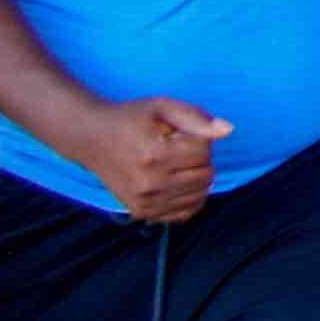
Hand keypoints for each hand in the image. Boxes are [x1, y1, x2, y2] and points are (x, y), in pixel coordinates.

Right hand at [77, 96, 230, 223]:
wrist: (91, 139)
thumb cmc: (130, 119)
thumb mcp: (161, 107)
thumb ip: (196, 117)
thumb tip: (228, 130)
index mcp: (155, 154)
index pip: (205, 151)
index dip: (200, 137)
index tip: (180, 133)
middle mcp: (150, 183)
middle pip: (206, 175)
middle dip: (200, 159)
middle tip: (179, 148)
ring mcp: (145, 202)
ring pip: (200, 195)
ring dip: (197, 178)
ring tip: (176, 164)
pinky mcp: (142, 212)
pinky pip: (185, 213)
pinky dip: (190, 198)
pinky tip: (178, 183)